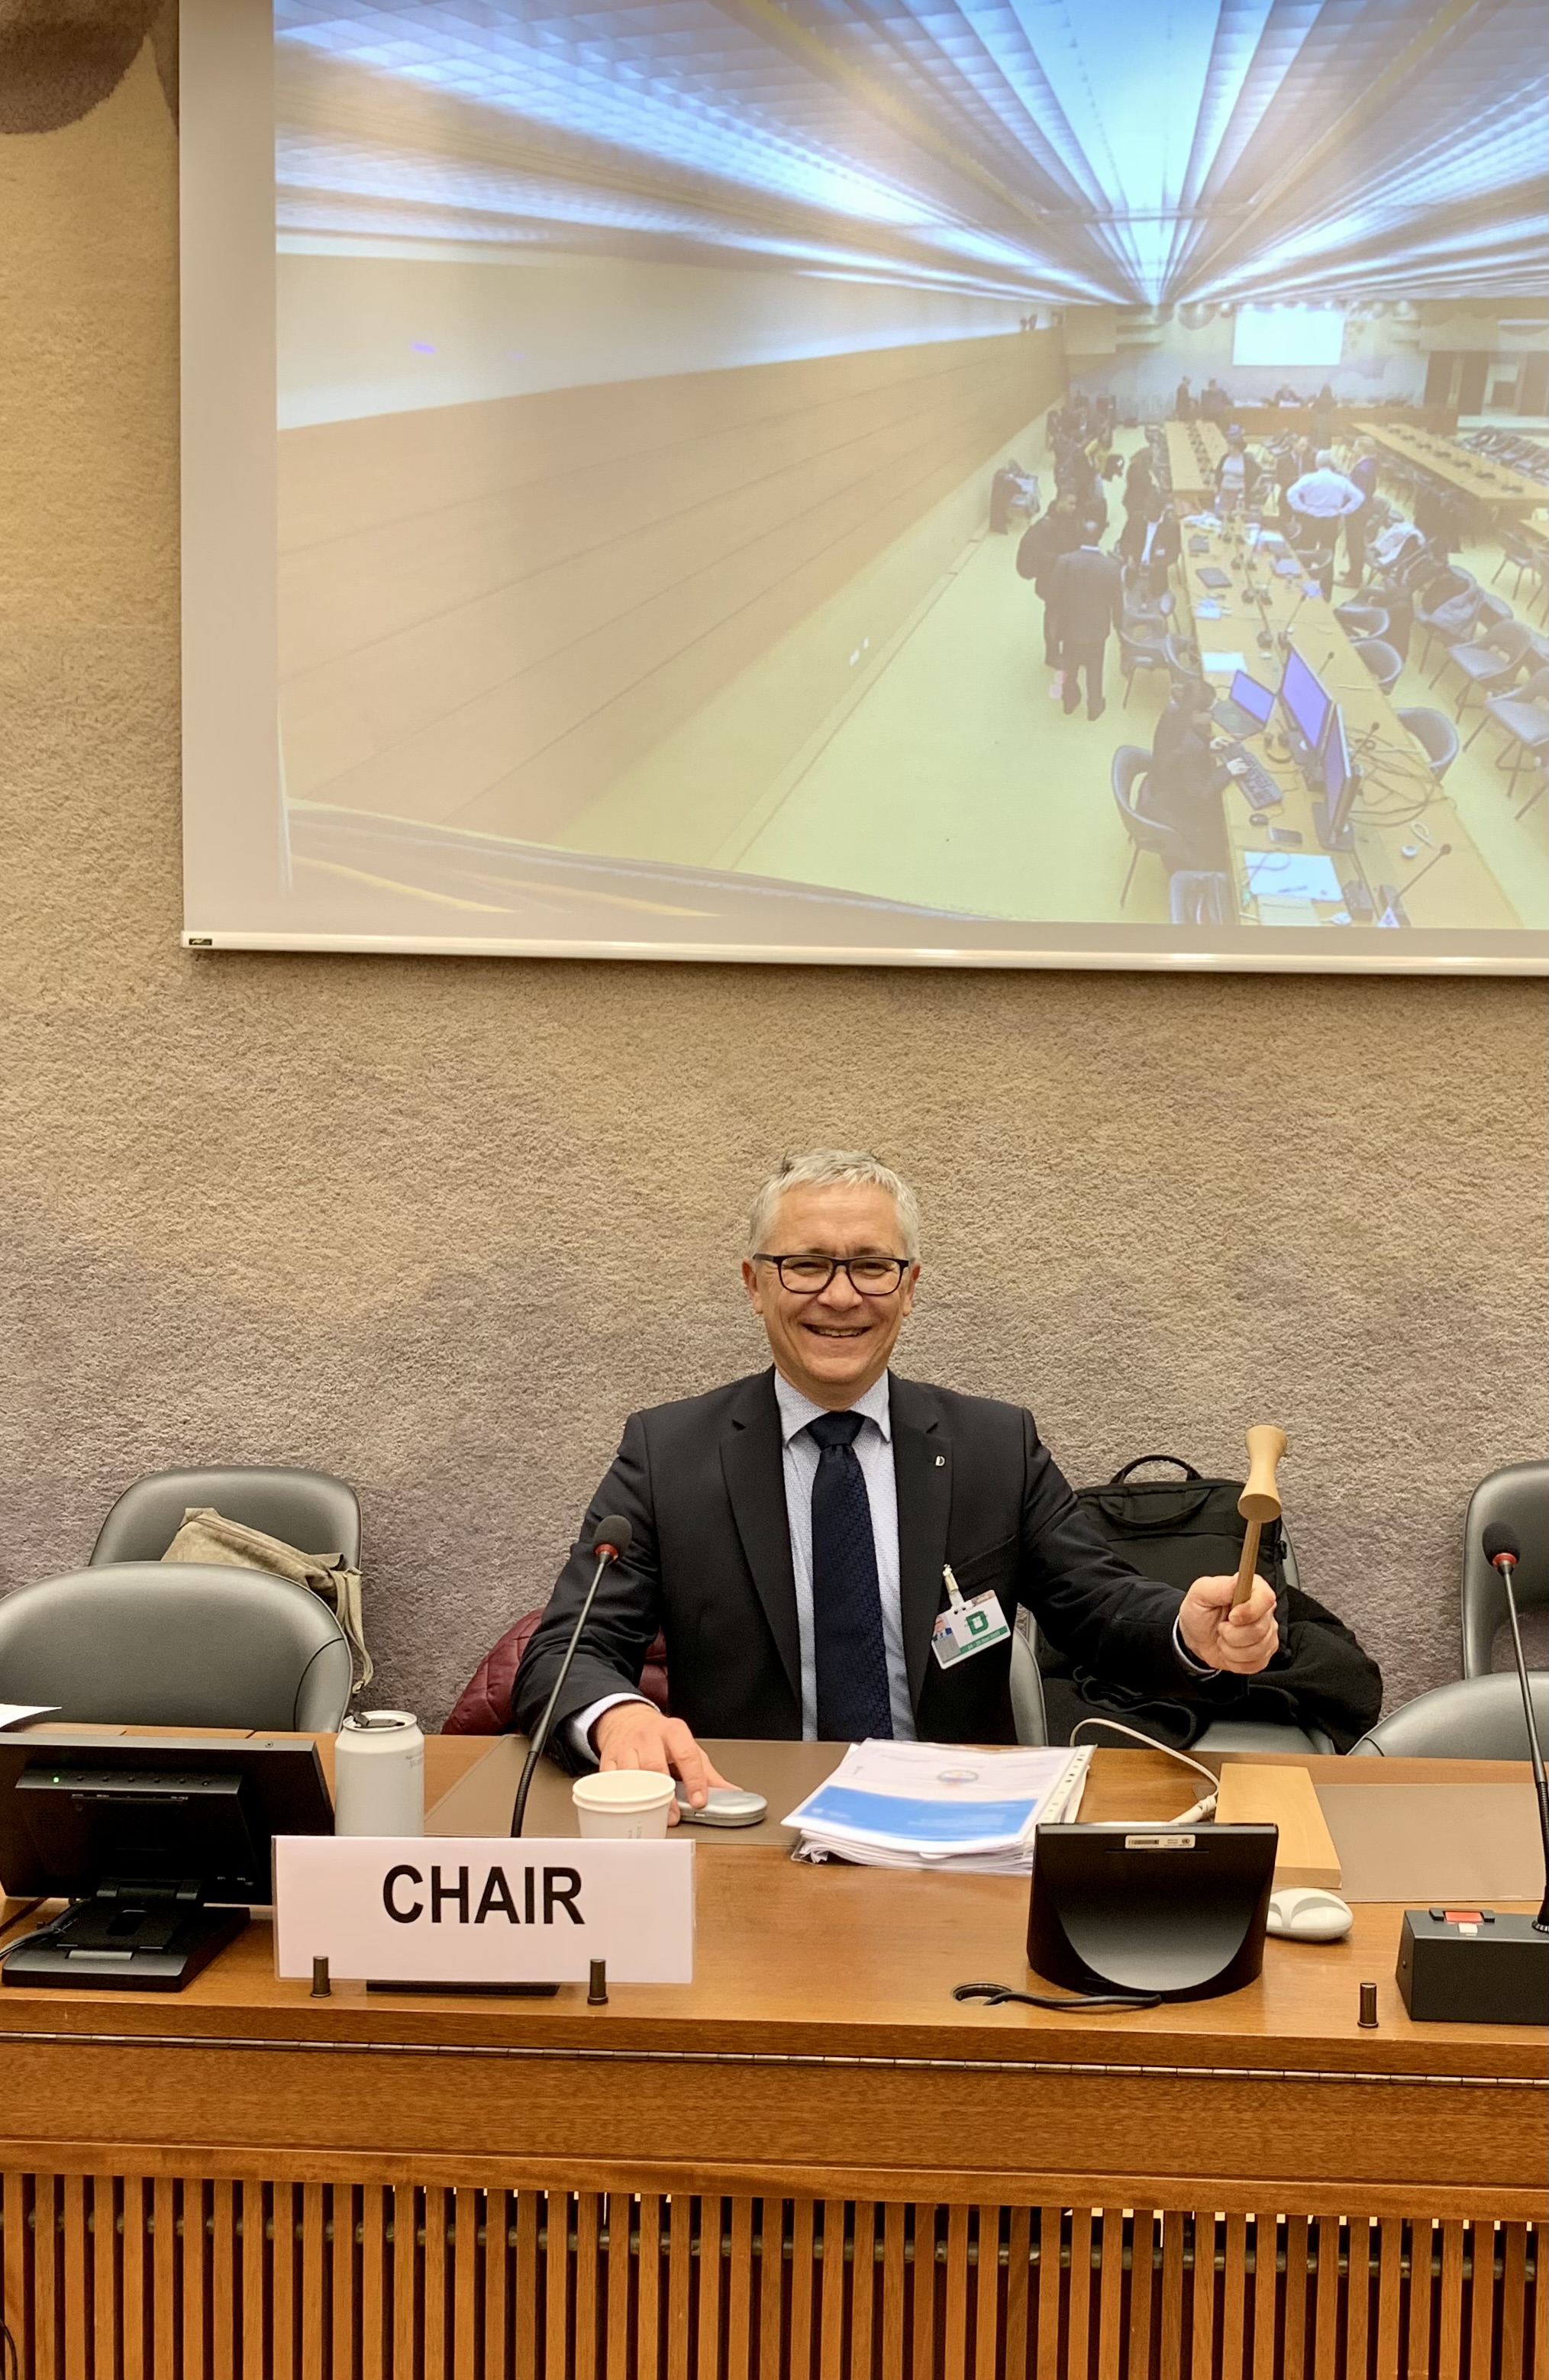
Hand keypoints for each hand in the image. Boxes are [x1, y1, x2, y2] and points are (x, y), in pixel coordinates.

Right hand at [590, 1705, 729, 1824]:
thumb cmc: (661, 1738)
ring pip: (631, 1774)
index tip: (699, 1801)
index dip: (695, 1780)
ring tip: (650, 1815)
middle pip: (655, 1767)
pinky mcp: (608, 1758)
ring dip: (641, 1798)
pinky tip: (625, 1807)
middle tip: (674, 1816)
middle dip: (665, 1795)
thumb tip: (731, 1793)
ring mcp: (626, 1747)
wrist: (627, 1720)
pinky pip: (610, 1780)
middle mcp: (649, 1737)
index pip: (687, 1755)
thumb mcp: (687, 1747)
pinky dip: (616, 1795)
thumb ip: (707, 1772)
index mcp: (673, 1732)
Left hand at [1178, 1574, 1278, 1673]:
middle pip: (1260, 1629)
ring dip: (1231, 1648)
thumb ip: (1221, 1586)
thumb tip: (1239, 1580)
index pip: (1266, 1598)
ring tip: (1223, 1637)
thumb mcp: (1201, 1593)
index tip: (1231, 1617)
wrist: (1196, 1637)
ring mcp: (1267, 1634)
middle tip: (1221, 1627)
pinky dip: (1234, 1660)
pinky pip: (1255, 1664)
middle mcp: (1264, 1611)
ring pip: (1257, 1649)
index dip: (1249, 1611)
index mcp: (1253, 1590)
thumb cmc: (1199, 1612)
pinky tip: (1229, 1649)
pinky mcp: (1265, 1654)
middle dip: (1232, 1634)